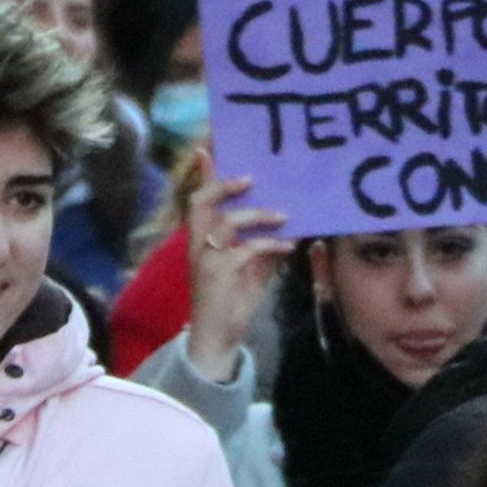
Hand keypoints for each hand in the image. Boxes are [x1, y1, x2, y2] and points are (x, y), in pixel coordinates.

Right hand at [176, 159, 289, 385]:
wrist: (218, 337)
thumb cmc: (233, 300)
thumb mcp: (251, 268)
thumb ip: (261, 244)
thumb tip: (288, 224)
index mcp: (202, 239)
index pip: (199, 200)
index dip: (203, 175)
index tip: (208, 149)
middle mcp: (198, 244)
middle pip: (201, 202)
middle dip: (224, 184)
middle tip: (251, 178)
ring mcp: (206, 259)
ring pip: (226, 222)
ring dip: (258, 215)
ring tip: (284, 217)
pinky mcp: (218, 274)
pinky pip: (246, 250)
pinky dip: (270, 245)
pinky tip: (288, 247)